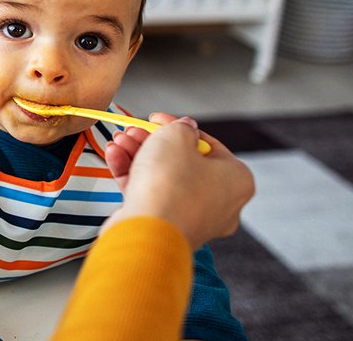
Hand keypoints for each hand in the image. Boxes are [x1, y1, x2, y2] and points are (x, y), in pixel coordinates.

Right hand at [104, 113, 253, 249]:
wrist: (147, 233)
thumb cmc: (170, 187)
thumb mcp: (177, 136)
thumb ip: (181, 126)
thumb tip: (184, 128)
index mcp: (237, 180)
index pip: (206, 144)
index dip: (178, 126)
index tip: (156, 119)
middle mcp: (220, 203)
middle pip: (182, 162)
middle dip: (152, 143)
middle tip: (134, 131)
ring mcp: (192, 219)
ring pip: (163, 180)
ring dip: (138, 157)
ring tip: (119, 141)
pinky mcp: (166, 229)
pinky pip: (151, 197)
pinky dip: (132, 177)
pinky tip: (115, 157)